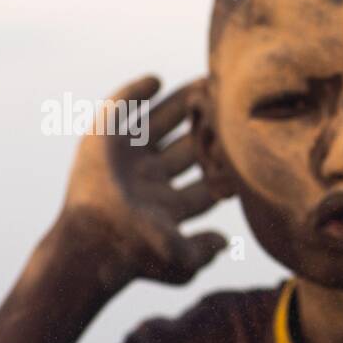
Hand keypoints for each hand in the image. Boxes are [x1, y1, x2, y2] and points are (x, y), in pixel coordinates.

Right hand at [56, 75, 227, 286]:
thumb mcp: (182, 263)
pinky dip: (134, 92)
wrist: (95, 243)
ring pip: (159, 124)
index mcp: (166, 205)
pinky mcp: (103, 140)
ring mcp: (126, 160)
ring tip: (204, 83)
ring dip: (181, 103)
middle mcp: (148, 179)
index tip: (247, 152)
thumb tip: (226, 242)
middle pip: (187, 147)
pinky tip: (155, 80)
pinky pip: (120, 109)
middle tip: (230, 107)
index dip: (226, 169)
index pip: (204, 183)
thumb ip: (206, 252)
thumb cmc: (137, 255)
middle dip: (209, 129)